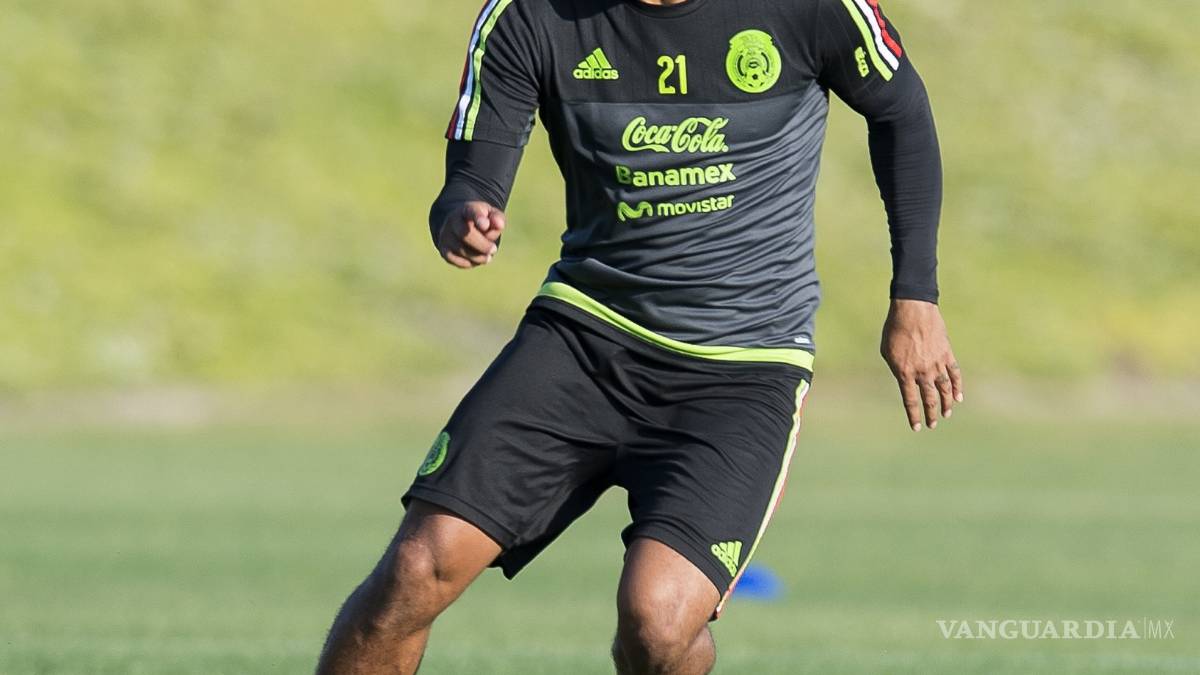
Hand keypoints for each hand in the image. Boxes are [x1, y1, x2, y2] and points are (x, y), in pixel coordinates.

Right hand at [436, 201, 505, 268]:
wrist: (462, 225)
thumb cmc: (482, 221)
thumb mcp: (492, 216)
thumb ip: (498, 219)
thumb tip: (499, 225)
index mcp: (467, 209)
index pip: (472, 211)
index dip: (478, 218)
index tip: (486, 225)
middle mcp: (453, 220)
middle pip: (466, 235)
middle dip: (482, 245)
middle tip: (494, 249)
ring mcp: (446, 235)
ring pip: (462, 250)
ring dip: (478, 257)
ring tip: (488, 256)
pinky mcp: (444, 249)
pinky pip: (457, 261)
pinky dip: (470, 263)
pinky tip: (477, 260)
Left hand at [881, 299, 962, 430]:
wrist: (913, 310)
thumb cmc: (894, 329)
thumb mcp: (887, 351)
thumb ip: (897, 368)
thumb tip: (904, 379)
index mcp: (904, 372)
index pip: (910, 400)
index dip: (914, 415)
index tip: (917, 428)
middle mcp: (922, 372)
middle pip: (929, 399)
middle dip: (931, 414)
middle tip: (932, 424)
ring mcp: (936, 363)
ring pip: (944, 389)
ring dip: (946, 404)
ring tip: (946, 414)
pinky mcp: (946, 354)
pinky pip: (954, 374)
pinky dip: (957, 386)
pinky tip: (958, 397)